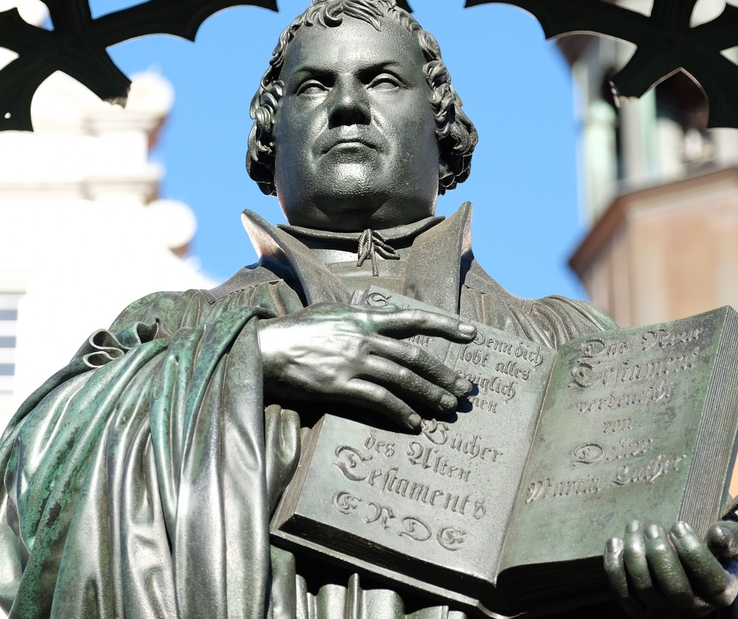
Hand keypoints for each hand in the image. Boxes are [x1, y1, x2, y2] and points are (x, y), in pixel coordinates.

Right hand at [256, 302, 475, 428]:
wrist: (266, 348)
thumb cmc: (295, 331)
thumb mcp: (329, 313)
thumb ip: (356, 318)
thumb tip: (375, 321)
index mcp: (364, 319)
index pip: (413, 320)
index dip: (445, 326)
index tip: (471, 334)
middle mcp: (364, 339)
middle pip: (415, 357)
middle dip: (444, 374)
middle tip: (465, 389)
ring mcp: (354, 363)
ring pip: (403, 380)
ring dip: (430, 396)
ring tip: (448, 408)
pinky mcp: (342, 386)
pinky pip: (380, 401)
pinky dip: (401, 412)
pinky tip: (414, 423)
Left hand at [603, 519, 737, 616]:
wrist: (693, 572)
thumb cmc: (714, 551)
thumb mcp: (733, 542)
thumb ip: (732, 536)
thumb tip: (717, 533)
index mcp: (721, 593)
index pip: (710, 580)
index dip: (693, 552)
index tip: (679, 525)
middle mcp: (694, 609)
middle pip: (675, 588)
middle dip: (660, 554)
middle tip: (653, 527)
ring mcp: (664, 613)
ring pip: (646, 588)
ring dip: (635, 554)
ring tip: (634, 526)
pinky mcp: (639, 612)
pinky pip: (623, 592)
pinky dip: (614, 566)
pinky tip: (616, 541)